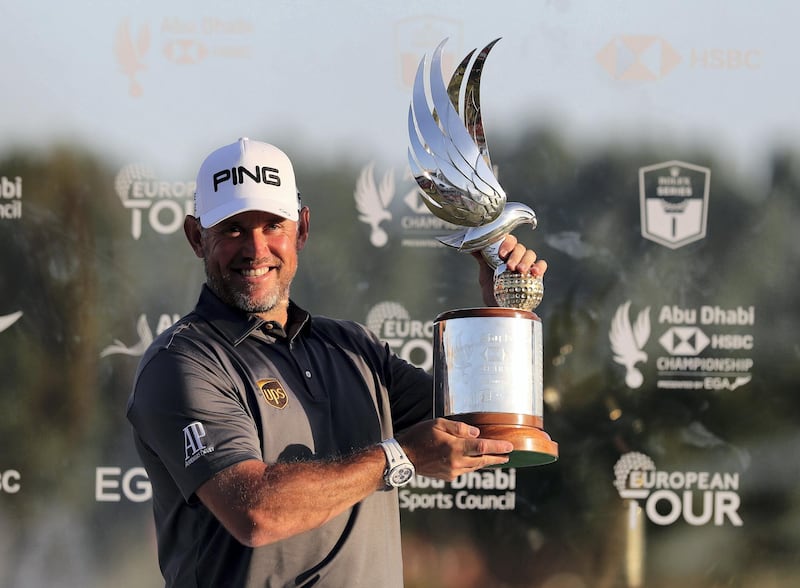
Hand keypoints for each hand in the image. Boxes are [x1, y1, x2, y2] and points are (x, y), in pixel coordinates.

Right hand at [396, 418, 513, 481]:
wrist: (404, 457)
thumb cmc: (420, 436)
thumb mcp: (438, 424)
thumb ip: (459, 428)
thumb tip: (476, 433)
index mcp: (455, 448)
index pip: (483, 447)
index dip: (498, 447)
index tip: (509, 446)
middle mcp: (456, 462)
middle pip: (483, 460)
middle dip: (497, 458)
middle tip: (508, 456)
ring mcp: (453, 471)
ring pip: (475, 467)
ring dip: (485, 462)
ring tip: (494, 458)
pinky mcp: (448, 477)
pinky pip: (465, 470)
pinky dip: (472, 465)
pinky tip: (474, 461)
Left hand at [473, 234, 547, 306]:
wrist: (500, 308)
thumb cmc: (493, 290)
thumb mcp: (484, 274)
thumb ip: (481, 259)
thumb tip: (469, 246)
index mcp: (505, 253)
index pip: (509, 241)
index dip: (507, 244)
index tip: (501, 254)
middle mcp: (517, 256)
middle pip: (520, 248)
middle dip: (515, 255)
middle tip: (510, 266)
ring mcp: (527, 265)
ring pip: (530, 254)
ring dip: (526, 261)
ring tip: (520, 271)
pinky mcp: (536, 275)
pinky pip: (541, 265)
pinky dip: (540, 267)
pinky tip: (535, 273)